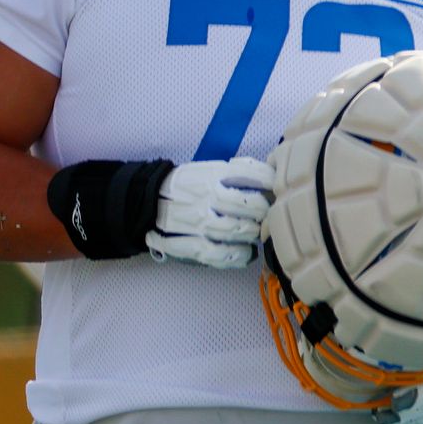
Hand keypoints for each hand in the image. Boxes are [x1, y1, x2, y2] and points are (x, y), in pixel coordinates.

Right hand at [146, 157, 272, 267]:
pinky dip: (239, 255)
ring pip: (237, 230)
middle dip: (263, 211)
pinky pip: (221, 254)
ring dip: (253, 233)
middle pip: (248, 205)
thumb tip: (272, 170)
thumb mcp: (210, 168)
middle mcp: (205, 197)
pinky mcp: (191, 244)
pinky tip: (246, 252)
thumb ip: (240, 169)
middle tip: (265, 215)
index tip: (275, 189)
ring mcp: (198, 222)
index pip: (250, 174)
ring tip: (254, 232)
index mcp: (211, 175)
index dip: (269, 183)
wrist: (147, 200)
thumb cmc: (188, 185)